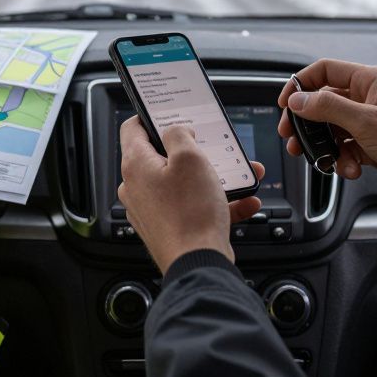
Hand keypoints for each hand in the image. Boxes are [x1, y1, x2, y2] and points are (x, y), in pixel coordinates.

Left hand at [117, 118, 264, 272]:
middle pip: (162, 157)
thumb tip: (176, 130)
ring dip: (214, 177)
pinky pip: (194, 207)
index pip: (132, 129)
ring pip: (184, 184)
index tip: (169, 113)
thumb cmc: (190, 214)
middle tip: (213, 147)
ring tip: (240, 176)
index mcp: (136, 166)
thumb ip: (180, 134)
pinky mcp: (169, 228)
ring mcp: (152, 210)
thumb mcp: (190, 158)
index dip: (151, 116)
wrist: (198, 263)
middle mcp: (138, 188)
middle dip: (195, 152)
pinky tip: (244, 202)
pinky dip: (217, 203)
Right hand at [278, 59, 376, 226]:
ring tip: (325, 161)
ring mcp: (373, 122)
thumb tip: (298, 100)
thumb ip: (327, 108)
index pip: (325, 70)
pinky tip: (350, 170)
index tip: (285, 104)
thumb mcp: (366, 122)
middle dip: (308, 124)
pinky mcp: (375, 145)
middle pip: (325, 103)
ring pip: (334, 129)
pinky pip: (347, 148)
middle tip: (294, 139)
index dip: (301, 85)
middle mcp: (371, 98)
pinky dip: (343, 160)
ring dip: (327, 147)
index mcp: (371, 80)